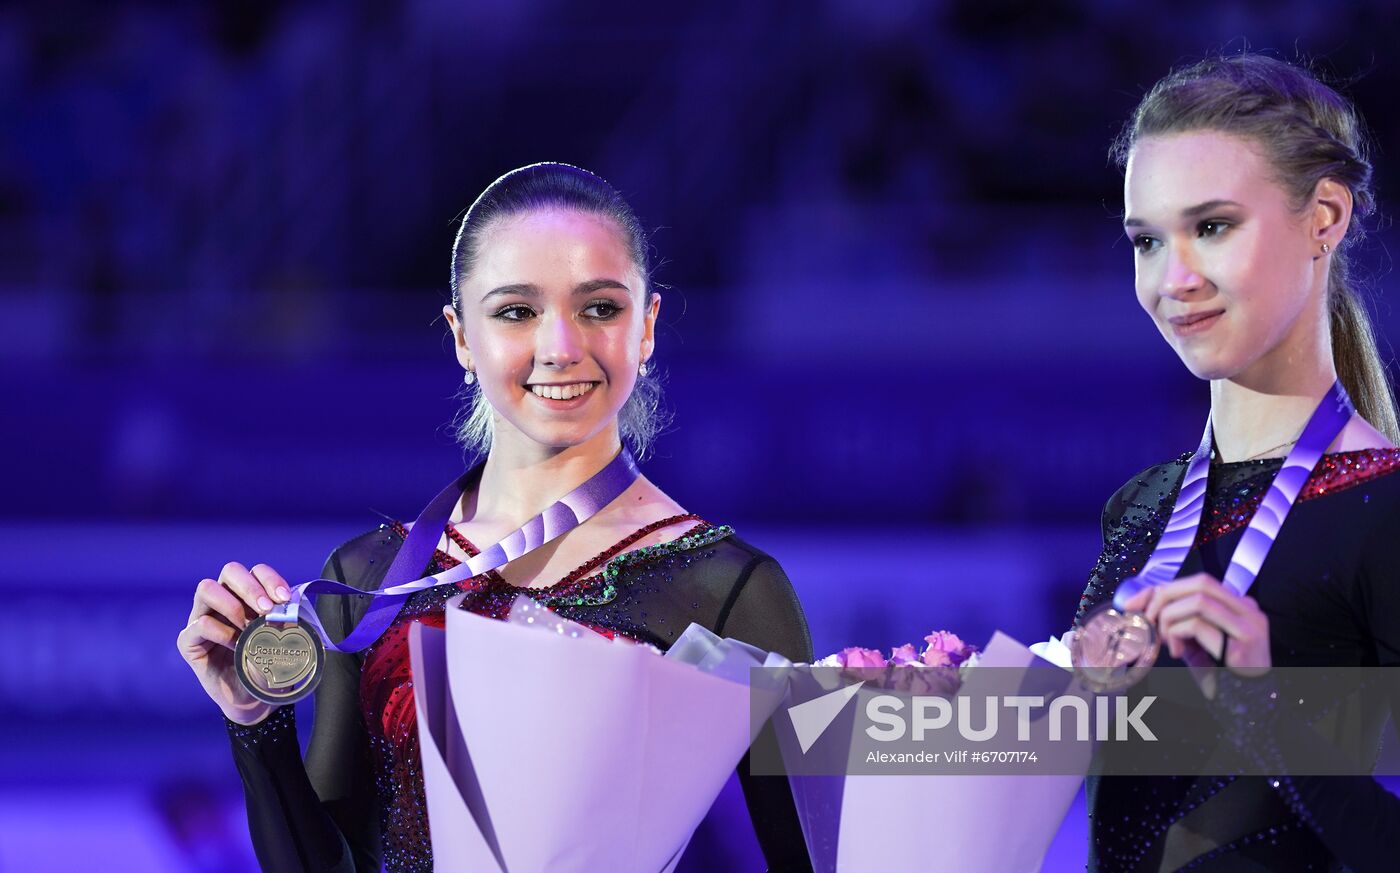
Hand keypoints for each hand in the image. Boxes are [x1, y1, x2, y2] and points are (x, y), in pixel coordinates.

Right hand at [176, 562, 292, 724]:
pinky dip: (221, 633)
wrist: (256, 699)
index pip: (256, 571)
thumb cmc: (270, 665)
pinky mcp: (190, 641)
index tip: (283, 598)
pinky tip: (236, 646)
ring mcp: (204, 618)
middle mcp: (224, 601)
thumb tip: (288, 605)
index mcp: (249, 596)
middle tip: (266, 609)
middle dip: (251, 587)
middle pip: (230, 571)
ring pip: (207, 588)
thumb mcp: (283, 639)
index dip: (270, 579)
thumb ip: (283, 619)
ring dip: (231, 604)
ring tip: (248, 627)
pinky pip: (199, 625)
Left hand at [1120, 572, 1270, 676]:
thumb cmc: (1221, 679)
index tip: (1136, 605)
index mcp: (1240, 607)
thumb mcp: (1196, 645)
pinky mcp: (1242, 644)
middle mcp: (1249, 611)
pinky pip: (1197, 624)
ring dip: (1170, 617)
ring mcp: (1249, 626)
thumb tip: (1142, 605)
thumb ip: (1177, 623)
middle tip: (1148, 620)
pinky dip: (1177, 634)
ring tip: (1165, 640)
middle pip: (1200, 583)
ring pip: (1198, 600)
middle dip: (1165, 597)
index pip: (1199, 582)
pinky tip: (1178, 653)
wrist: (1248, 708)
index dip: (1164, 589)